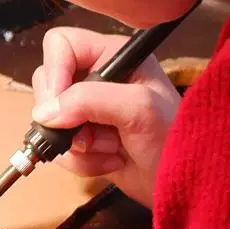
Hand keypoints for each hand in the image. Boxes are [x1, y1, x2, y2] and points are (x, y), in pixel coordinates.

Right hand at [32, 27, 179, 208]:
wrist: (183, 184)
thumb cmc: (173, 138)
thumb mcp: (138, 109)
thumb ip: (90, 100)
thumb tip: (45, 113)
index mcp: (115, 55)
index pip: (61, 45)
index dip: (54, 71)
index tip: (58, 105)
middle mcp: (99, 77)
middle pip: (49, 83)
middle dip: (67, 116)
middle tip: (88, 133)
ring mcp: (90, 110)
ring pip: (51, 121)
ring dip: (79, 144)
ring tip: (111, 148)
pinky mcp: (86, 140)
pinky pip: (61, 149)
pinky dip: (82, 162)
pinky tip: (111, 162)